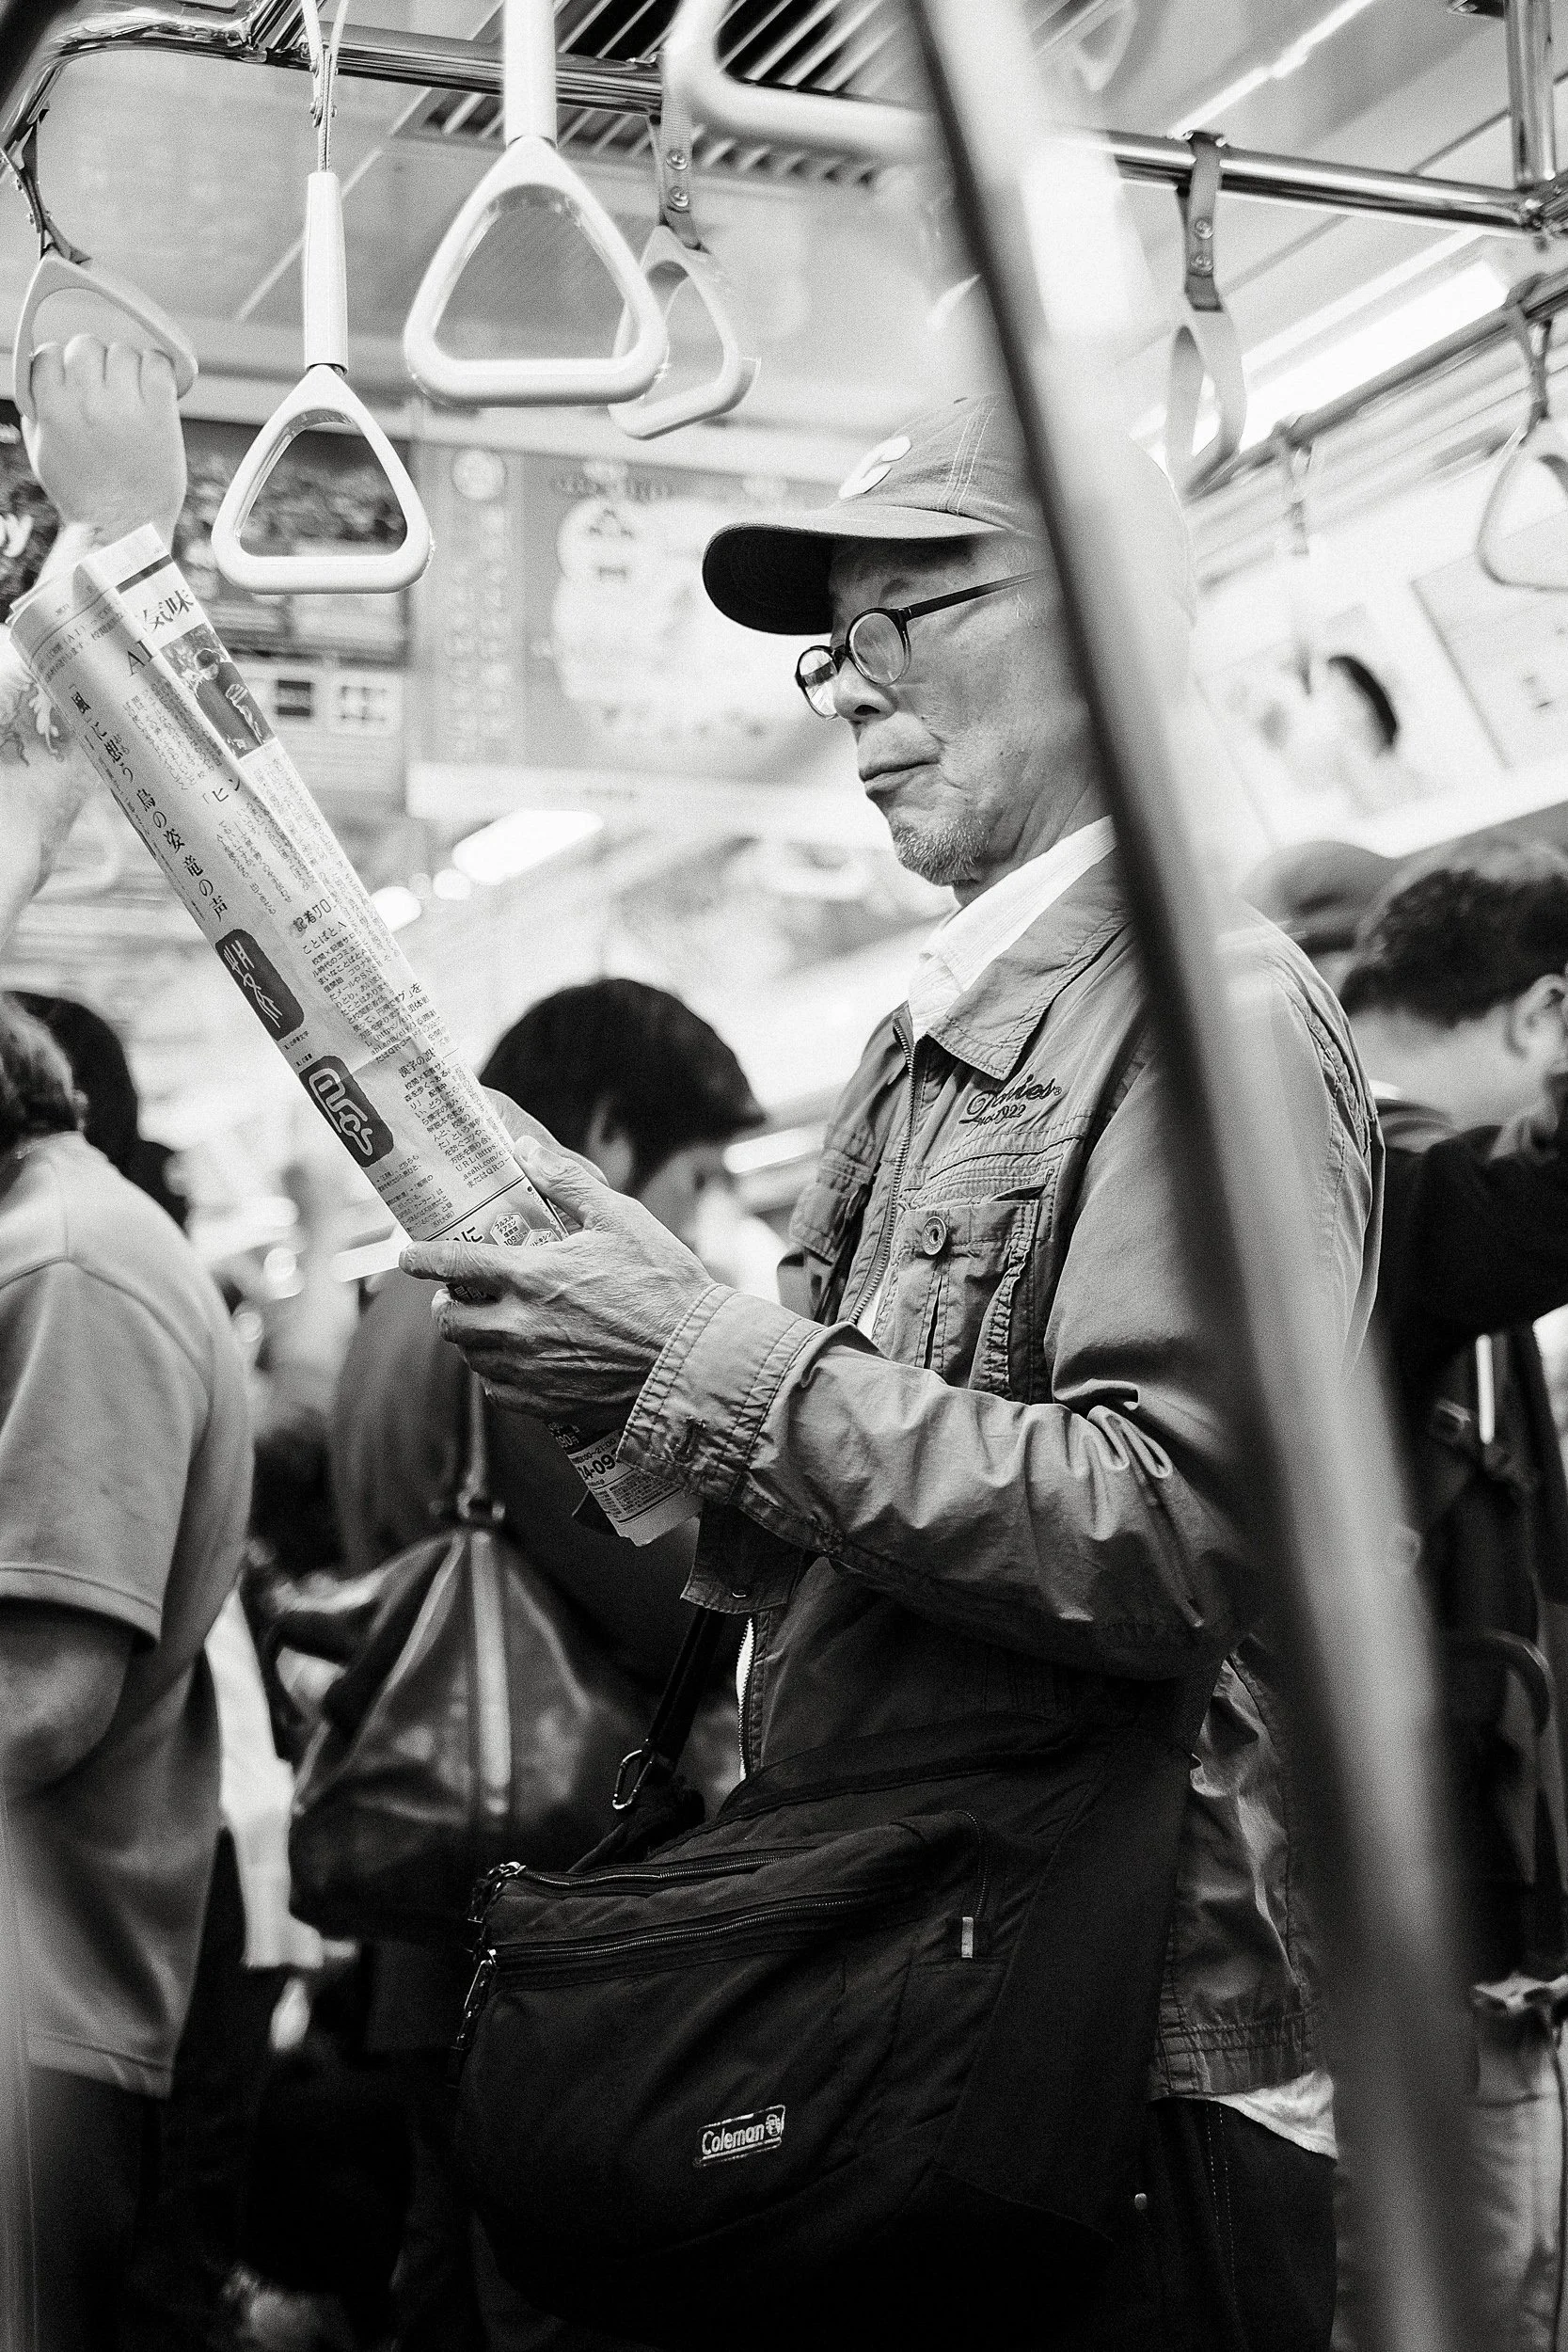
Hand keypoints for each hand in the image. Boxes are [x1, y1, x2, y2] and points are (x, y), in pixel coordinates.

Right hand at [23, 337, 186, 550]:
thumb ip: (39, 411)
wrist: (124, 530)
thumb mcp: (42, 453)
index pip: (50, 353)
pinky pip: (158, 364)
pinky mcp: (160, 415)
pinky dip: (157, 369)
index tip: (75, 384)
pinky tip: (155, 388)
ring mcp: (125, 407)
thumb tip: (44, 377)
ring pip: (123, 351)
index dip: (63, 366)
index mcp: (53, 409)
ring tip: (131, 396)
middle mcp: (87, 402)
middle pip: (86, 344)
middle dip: (95, 364)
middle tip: (106, 390)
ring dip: (127, 368)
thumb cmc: (82, 496)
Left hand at [400, 1132, 717, 1427]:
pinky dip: (496, 1374)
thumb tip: (524, 1149)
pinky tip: (518, 1361)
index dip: (422, 1259)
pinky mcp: (545, 1404)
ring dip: (472, 1338)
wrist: (695, 1361)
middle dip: (446, 1304)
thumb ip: (566, 1183)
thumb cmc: (665, 1284)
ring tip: (491, 1325)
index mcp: (532, 1275)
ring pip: (470, 1357)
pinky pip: (496, 1391)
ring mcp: (530, 1369)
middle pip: (449, 1320)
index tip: (408, 1257)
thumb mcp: (621, 1219)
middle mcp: (519, 1326)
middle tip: (462, 1295)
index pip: (453, 1264)